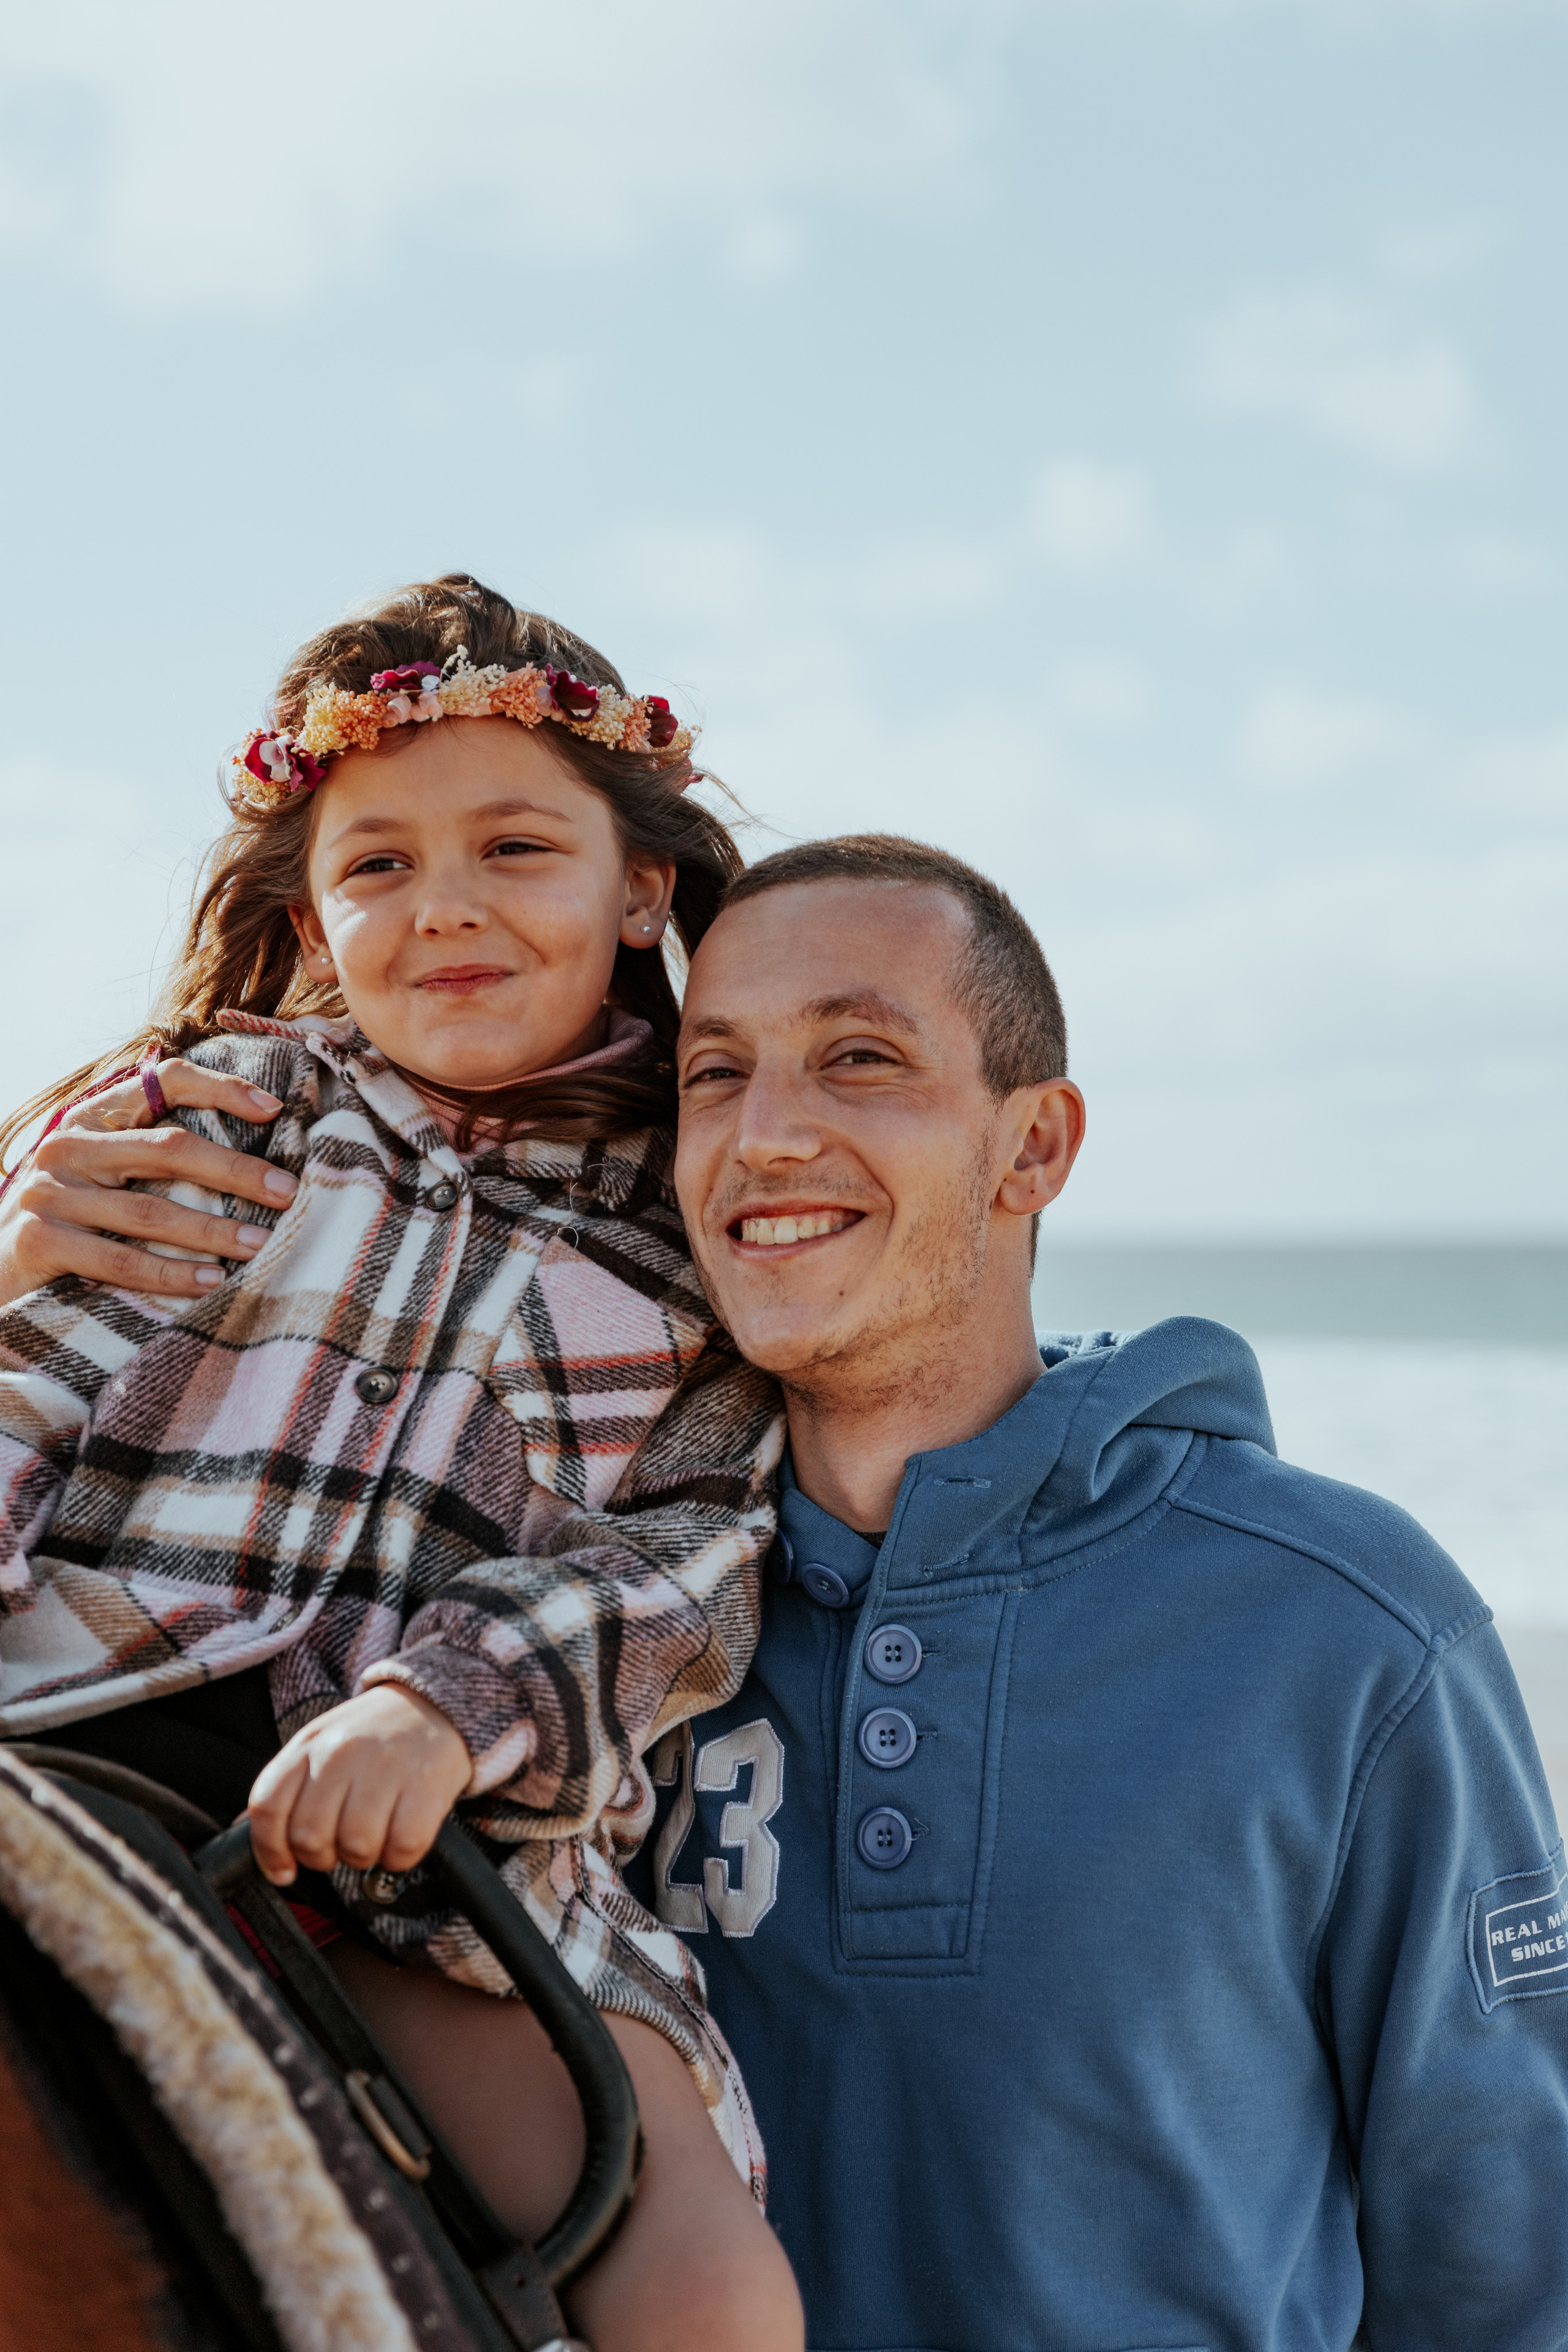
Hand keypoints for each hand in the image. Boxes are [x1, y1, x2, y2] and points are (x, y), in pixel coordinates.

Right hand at [0, 1059, 296, 1310]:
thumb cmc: (65, 1222)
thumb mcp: (101, 1175)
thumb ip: (150, 1156)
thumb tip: (248, 1158)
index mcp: (91, 1119)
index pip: (163, 1081)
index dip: (220, 1088)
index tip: (273, 1108)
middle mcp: (67, 1146)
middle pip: (168, 1148)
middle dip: (235, 1172)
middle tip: (286, 1192)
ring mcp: (50, 1193)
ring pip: (150, 1212)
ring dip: (213, 1230)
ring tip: (260, 1243)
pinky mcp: (39, 1240)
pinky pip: (120, 1260)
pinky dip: (171, 1273)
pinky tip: (210, 1280)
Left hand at [246, 1684, 472, 1887]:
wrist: (435, 1704)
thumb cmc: (371, 1737)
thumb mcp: (318, 1747)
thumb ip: (285, 1789)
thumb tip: (240, 1832)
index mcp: (308, 1743)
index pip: (268, 1806)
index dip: (268, 1851)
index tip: (283, 1871)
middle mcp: (341, 1752)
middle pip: (310, 1837)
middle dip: (323, 1857)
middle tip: (341, 1843)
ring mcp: (385, 1768)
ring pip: (355, 1848)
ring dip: (364, 1857)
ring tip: (376, 1833)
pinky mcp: (426, 1786)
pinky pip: (401, 1849)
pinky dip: (400, 1856)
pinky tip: (402, 1834)